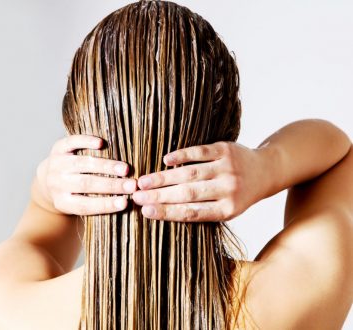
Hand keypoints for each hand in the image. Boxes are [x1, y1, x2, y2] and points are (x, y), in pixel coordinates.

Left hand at [34, 134, 136, 214]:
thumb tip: (126, 203)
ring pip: (83, 164)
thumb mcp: (78, 204)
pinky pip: (72, 143)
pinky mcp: (58, 148)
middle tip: (132, 185)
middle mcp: (57, 183)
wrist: (47, 178)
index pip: (85, 206)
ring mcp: (57, 164)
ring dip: (106, 166)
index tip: (125, 203)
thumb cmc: (73, 194)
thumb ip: (97, 203)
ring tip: (125, 169)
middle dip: (111, 185)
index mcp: (62, 202)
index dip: (106, 205)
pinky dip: (86, 142)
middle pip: (86, 184)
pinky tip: (101, 143)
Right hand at [132, 141, 266, 221]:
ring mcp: (227, 168)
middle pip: (187, 194)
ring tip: (143, 181)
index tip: (145, 212)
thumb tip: (162, 211)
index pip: (192, 213)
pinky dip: (181, 155)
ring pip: (190, 174)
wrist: (265, 171)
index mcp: (227, 210)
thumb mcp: (227, 209)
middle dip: (159, 196)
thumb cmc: (239, 194)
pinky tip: (165, 160)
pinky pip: (200, 152)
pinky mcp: (225, 150)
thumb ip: (201, 210)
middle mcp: (228, 190)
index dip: (167, 213)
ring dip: (164, 178)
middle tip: (136, 196)